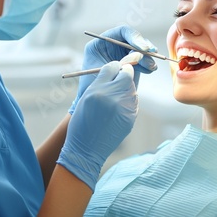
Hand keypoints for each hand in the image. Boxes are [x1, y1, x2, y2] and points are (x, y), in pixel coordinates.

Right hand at [57, 61, 137, 190]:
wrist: (86, 149)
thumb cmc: (83, 121)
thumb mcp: (86, 98)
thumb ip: (101, 82)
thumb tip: (116, 69)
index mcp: (97, 90)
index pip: (112, 68)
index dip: (114, 67)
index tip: (114, 69)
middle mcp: (112, 97)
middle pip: (127, 75)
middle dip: (124, 74)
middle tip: (120, 77)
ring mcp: (124, 108)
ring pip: (132, 88)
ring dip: (127, 88)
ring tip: (116, 97)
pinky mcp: (131, 117)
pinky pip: (133, 102)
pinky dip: (128, 101)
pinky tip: (118, 109)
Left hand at [69, 25, 157, 114]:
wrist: (93, 102)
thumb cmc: (91, 85)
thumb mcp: (102, 72)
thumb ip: (119, 63)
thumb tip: (136, 56)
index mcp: (101, 42)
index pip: (122, 32)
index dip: (134, 37)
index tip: (143, 48)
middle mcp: (114, 45)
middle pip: (134, 39)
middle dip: (144, 48)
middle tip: (151, 55)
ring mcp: (123, 54)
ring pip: (141, 50)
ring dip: (148, 57)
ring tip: (150, 67)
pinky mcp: (132, 64)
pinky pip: (144, 60)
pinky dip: (149, 64)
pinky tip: (149, 69)